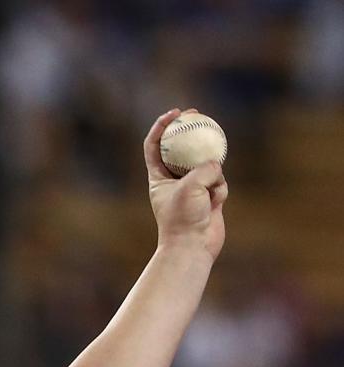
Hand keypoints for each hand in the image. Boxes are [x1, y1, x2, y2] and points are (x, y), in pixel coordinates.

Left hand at [145, 108, 227, 259]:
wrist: (192, 246)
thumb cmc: (183, 218)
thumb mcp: (191, 186)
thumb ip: (204, 168)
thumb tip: (215, 162)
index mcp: (158, 178)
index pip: (154, 146)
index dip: (161, 127)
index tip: (175, 113)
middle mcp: (173, 181)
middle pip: (180, 149)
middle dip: (189, 130)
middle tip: (198, 113)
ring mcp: (192, 188)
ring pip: (207, 166)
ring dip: (212, 174)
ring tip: (208, 192)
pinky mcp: (208, 196)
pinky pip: (219, 182)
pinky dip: (220, 190)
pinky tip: (216, 204)